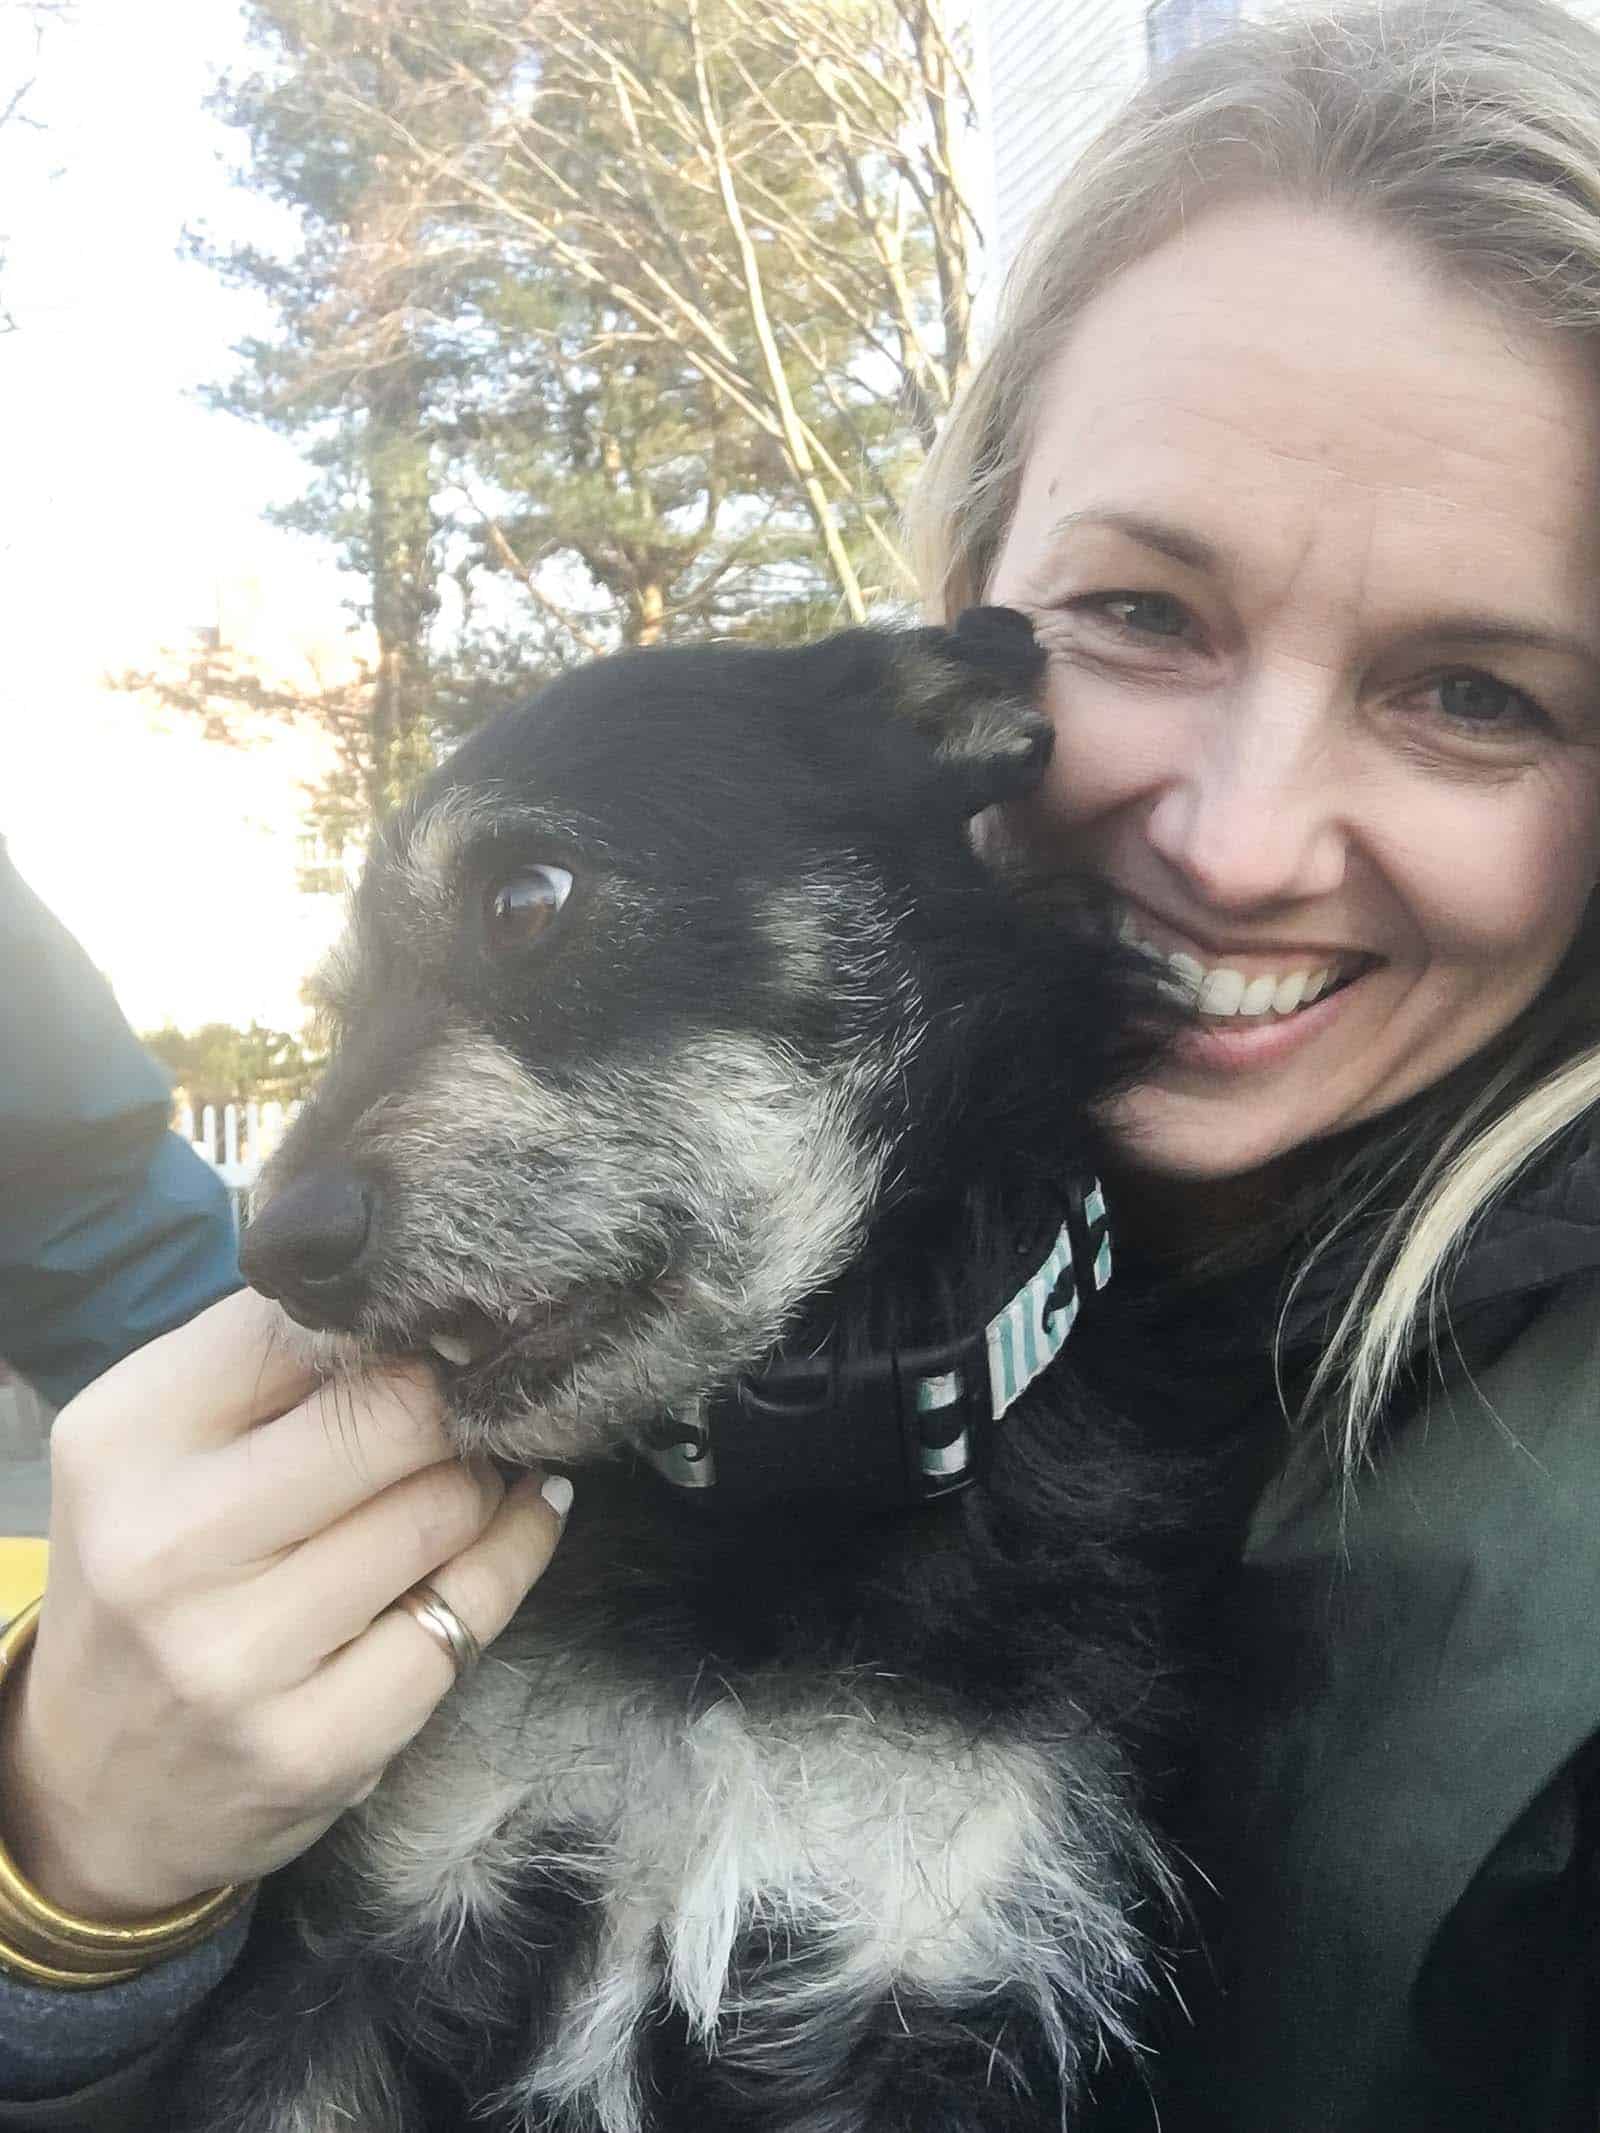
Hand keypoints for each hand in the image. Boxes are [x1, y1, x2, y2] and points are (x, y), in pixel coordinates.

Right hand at [0, 1288, 567, 1917]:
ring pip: (446, 1507)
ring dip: (493, 1472)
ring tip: (489, 1460)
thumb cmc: (155, 1571)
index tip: (441, 1320)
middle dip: (459, 1395)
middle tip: (480, 1394)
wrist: (92, 1781)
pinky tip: (519, 1519)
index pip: (306, 1325)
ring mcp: (240, 1656)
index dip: (396, 1315)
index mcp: (127, 1441)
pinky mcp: (317, 1744)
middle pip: (396, 1412)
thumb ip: (271, 1362)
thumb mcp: (160, 1447)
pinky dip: (517, 1547)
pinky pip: (472, 1611)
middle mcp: (168, 1547)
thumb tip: (425, 1300)